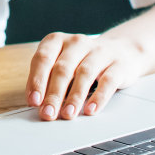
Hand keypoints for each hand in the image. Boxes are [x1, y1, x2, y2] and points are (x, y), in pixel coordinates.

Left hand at [25, 32, 147, 120]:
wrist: (120, 50)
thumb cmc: (81, 61)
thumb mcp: (61, 64)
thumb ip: (47, 79)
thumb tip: (36, 102)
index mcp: (57, 40)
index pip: (43, 58)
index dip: (37, 80)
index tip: (34, 101)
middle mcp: (77, 43)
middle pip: (62, 69)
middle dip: (54, 94)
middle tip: (48, 113)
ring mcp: (99, 52)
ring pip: (84, 74)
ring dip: (74, 97)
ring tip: (67, 114)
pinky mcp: (119, 64)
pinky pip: (108, 81)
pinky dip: (99, 97)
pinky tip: (91, 109)